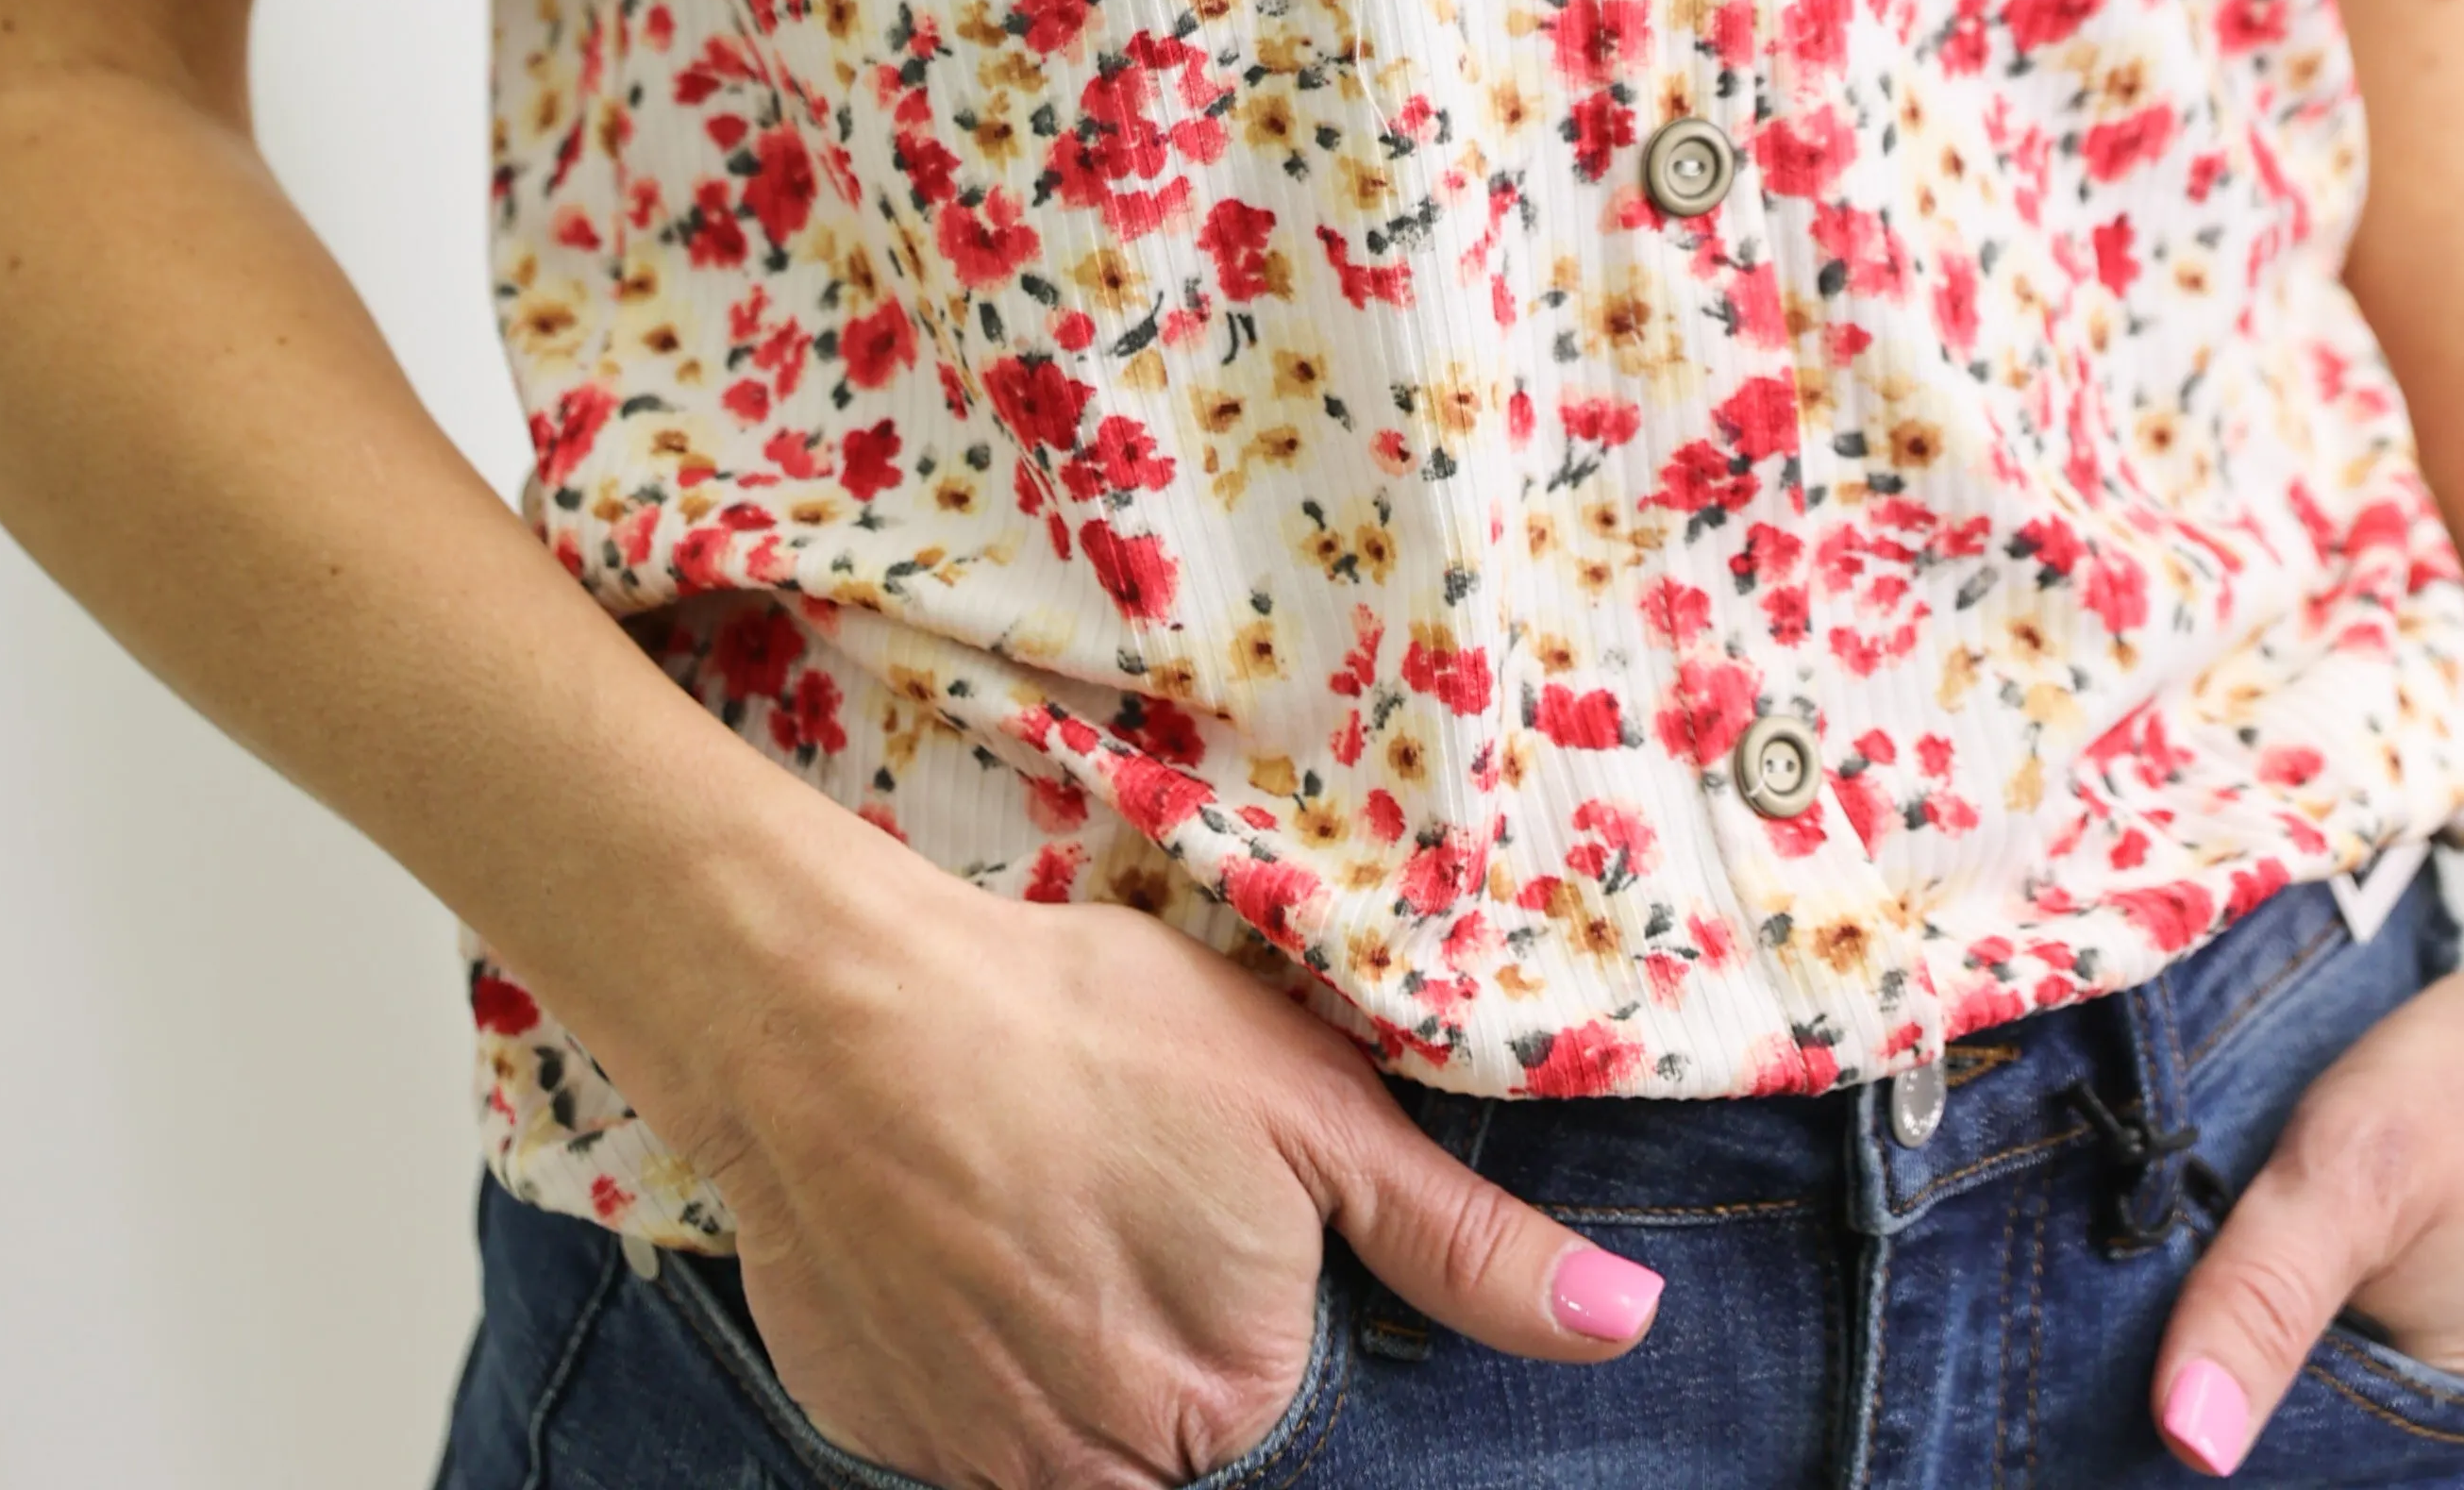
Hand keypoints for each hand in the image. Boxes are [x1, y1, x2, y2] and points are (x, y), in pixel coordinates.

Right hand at [599, 843, 1661, 1488]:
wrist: (836, 1017)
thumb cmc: (1085, 1035)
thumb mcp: (1306, 1104)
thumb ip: (1460, 1238)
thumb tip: (1627, 1329)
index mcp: (1232, 1397)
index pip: (1271, 1394)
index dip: (1241, 1296)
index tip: (1189, 1208)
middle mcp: (1111, 1466)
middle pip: (1165, 1426)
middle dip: (1152, 1328)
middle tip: (1102, 1187)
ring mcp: (981, 1464)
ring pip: (1060, 1428)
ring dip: (1055, 1342)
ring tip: (1026, 1198)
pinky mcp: (877, 1435)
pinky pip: (951, 1419)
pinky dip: (958, 1346)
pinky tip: (948, 1232)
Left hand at [2151, 916, 2463, 1471]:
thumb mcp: (2361, 1169)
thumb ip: (2264, 1295)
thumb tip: (2185, 1442)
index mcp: (2418, 1440)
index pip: (2249, 1460)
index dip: (2147, 1409)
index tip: (2067, 1355)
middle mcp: (2441, 1432)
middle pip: (2271, 1414)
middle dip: (2185, 1350)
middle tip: (2100, 1260)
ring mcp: (2458, 1372)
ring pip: (2308, 1360)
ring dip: (2234, 1304)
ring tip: (2161, 1230)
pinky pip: (2351, 1318)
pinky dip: (2297, 1274)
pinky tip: (2248, 1217)